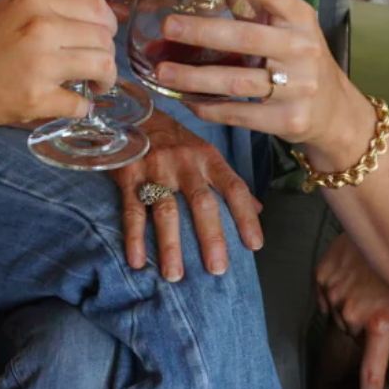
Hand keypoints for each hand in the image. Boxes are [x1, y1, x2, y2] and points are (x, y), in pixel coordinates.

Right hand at [0, 0, 118, 142]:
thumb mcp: (5, 8)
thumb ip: (44, 9)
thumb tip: (88, 21)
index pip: (95, 6)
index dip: (108, 24)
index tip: (105, 37)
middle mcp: (40, 26)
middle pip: (103, 38)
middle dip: (107, 54)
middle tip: (98, 67)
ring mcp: (39, 63)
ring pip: (102, 67)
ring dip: (105, 79)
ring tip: (94, 85)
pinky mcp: (35, 98)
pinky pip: (80, 104)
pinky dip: (83, 107)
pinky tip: (74, 105)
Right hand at [112, 112, 262, 279]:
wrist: (132, 112)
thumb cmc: (174, 139)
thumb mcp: (204, 152)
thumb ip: (228, 181)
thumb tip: (259, 209)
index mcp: (208, 158)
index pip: (234, 188)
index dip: (246, 216)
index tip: (254, 246)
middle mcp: (185, 162)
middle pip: (202, 203)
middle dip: (211, 237)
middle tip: (217, 269)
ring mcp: (155, 169)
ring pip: (166, 210)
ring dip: (170, 245)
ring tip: (175, 275)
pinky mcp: (129, 175)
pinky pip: (132, 210)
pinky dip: (134, 237)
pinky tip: (137, 261)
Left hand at [160, 0, 364, 154]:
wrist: (335, 112)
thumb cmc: (299, 60)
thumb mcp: (288, 29)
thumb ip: (251, 14)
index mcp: (301, 18)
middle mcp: (302, 49)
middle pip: (246, 38)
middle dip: (202, 32)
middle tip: (167, 26)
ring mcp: (299, 87)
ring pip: (238, 81)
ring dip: (195, 78)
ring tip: (163, 72)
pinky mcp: (289, 120)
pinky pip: (241, 114)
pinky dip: (211, 108)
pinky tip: (188, 102)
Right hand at [316, 235, 388, 388]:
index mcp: (380, 324)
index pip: (372, 373)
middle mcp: (351, 311)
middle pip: (355, 338)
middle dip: (368, 331)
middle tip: (385, 308)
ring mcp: (333, 291)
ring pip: (339, 318)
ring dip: (352, 312)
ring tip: (371, 287)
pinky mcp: (322, 272)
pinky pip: (326, 296)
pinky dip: (337, 293)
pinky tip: (355, 277)